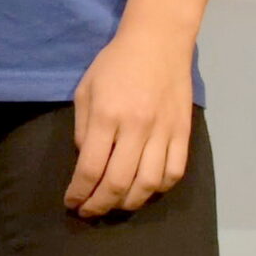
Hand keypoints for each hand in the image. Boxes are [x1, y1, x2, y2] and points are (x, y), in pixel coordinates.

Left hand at [66, 32, 193, 216]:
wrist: (158, 43)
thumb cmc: (114, 64)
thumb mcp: (85, 90)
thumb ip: (84, 128)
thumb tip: (86, 163)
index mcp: (107, 117)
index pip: (91, 168)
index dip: (79, 192)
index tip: (72, 202)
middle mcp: (137, 129)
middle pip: (119, 183)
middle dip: (100, 205)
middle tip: (89, 212)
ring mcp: (164, 132)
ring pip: (149, 183)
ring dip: (129, 202)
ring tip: (115, 205)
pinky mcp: (183, 133)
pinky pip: (175, 172)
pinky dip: (159, 188)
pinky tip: (145, 189)